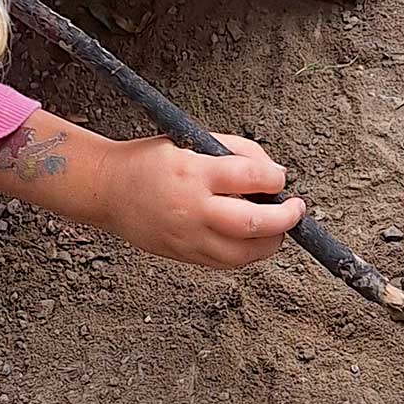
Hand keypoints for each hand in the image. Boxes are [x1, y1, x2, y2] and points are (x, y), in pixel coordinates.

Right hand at [98, 133, 305, 268]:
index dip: (276, 177)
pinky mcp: (184, 255)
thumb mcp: (191, 140)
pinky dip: (247, 253)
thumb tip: (272, 173)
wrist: (107, 190)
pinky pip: (227, 263)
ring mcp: (188, 237)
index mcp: (193, 173)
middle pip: (254, 223)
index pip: (251, 177)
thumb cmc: (149, 161)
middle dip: (285, 218)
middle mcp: (192, 209)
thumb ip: (234, 151)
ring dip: (271, 241)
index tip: (279, 177)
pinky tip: (251, 238)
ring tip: (277, 227)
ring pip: (245, 253)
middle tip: (295, 209)